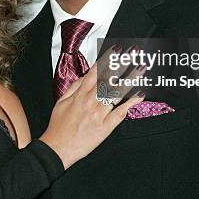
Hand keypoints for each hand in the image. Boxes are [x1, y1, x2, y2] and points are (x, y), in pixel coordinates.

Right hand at [39, 46, 145, 169]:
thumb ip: (74, 87)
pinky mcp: (105, 128)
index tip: (115, 50)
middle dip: (121, 64)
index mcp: (80, 95)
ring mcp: (99, 115)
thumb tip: (85, 76)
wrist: (58, 148)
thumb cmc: (58, 126)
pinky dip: (130, 104)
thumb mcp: (61, 102)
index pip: (95, 73)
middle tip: (132, 53)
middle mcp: (90, 102)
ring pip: (116, 93)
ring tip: (140, 69)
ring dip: (130, 79)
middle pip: (108, 79)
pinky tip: (139, 95)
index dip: (106, 60)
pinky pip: (120, 113)